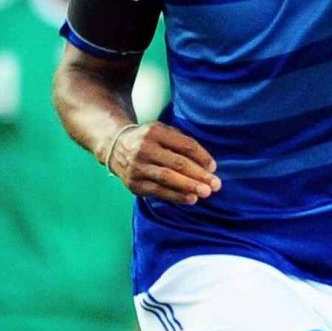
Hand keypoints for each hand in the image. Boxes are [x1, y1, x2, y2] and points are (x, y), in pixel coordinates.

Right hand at [101, 120, 219, 205]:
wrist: (115, 147)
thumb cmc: (148, 140)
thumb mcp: (163, 132)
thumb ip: (182, 143)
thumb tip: (207, 165)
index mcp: (155, 132)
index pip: (184, 145)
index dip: (202, 156)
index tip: (213, 167)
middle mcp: (144, 149)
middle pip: (177, 163)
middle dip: (198, 175)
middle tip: (215, 184)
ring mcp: (137, 167)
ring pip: (167, 178)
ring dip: (189, 187)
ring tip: (205, 193)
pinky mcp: (134, 184)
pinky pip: (158, 191)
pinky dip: (176, 196)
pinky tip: (190, 198)